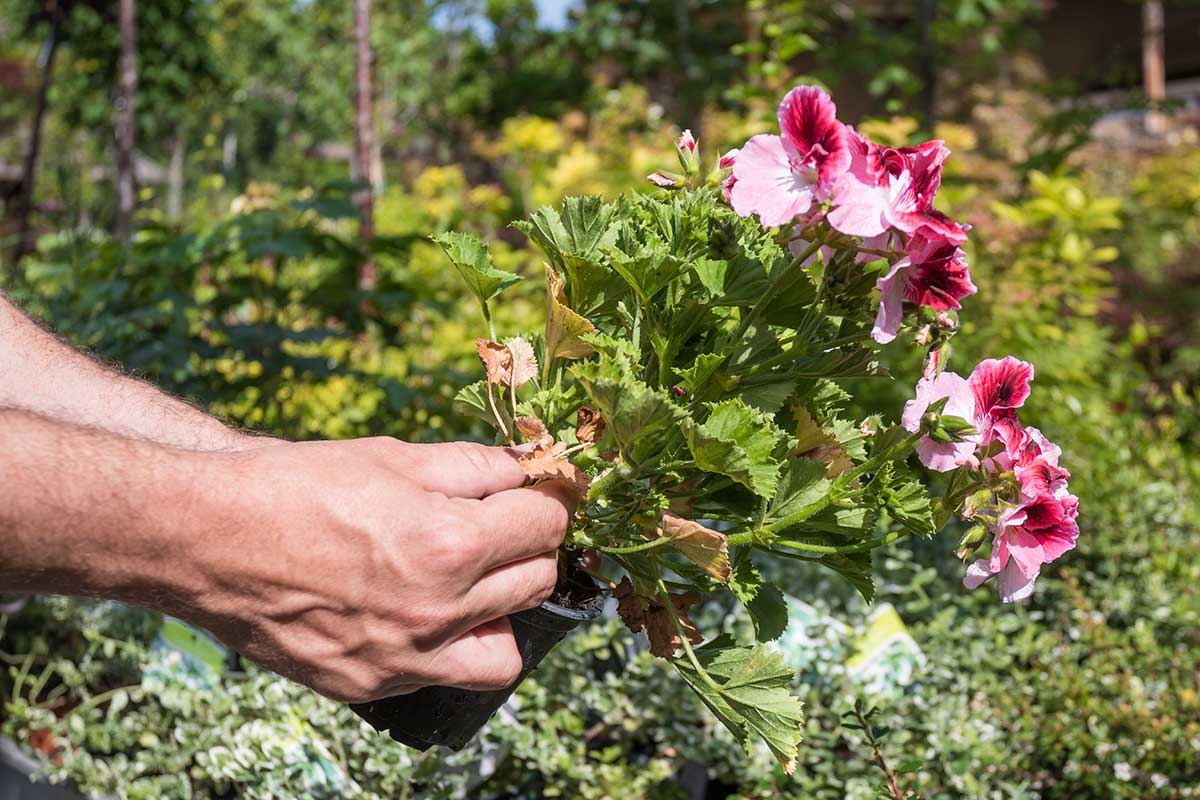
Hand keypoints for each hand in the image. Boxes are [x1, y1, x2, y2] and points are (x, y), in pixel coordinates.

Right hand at [179, 438, 573, 702]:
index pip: (545, 526)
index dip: (550, 501)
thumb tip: (525, 470)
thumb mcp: (393, 455)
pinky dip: (448, 646)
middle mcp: (436, 613)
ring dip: (504, 611)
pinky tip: (419, 611)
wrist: (205, 538)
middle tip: (503, 527)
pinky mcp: (370, 686)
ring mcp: (403, 659)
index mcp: (449, 545)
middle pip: (536, 584)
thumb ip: (473, 466)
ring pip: (506, 651)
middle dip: (530, 548)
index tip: (542, 493)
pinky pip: (443, 675)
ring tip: (472, 582)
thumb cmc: (295, 486)